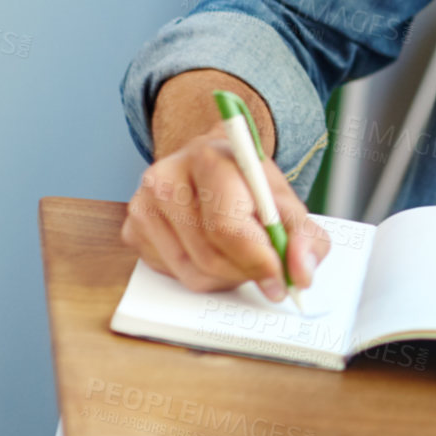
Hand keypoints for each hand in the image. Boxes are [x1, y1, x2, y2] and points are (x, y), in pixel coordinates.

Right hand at [121, 121, 330, 300]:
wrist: (212, 163)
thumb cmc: (247, 181)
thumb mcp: (284, 198)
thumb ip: (304, 235)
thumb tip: (302, 272)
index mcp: (208, 157)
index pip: (227, 227)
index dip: (258, 260)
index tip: (280, 277)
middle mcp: (166, 177)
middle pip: (210, 255)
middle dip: (246, 272)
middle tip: (268, 270)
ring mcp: (142, 206)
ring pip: (192, 273)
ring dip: (226, 278)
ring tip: (242, 256)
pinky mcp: (132, 231)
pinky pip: (173, 276)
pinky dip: (202, 275)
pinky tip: (214, 251)